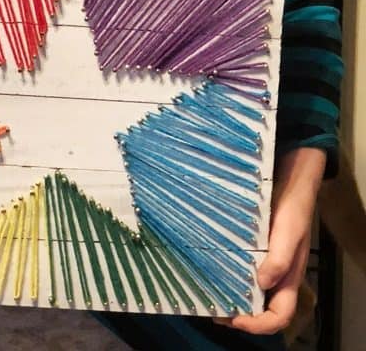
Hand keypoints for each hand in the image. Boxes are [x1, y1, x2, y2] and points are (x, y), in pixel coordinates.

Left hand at [216, 147, 325, 335]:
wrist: (291, 176)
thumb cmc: (293, 206)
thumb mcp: (289, 231)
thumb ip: (280, 259)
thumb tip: (261, 285)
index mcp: (289, 277)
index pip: (279, 315)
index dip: (258, 325)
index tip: (234, 319)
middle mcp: (276, 274)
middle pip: (261, 308)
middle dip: (239, 315)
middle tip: (213, 309)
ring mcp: (265, 260)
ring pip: (250, 289)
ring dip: (231, 295)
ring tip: (209, 292)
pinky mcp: (255, 246)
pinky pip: (242, 268)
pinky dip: (228, 274)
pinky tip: (211, 266)